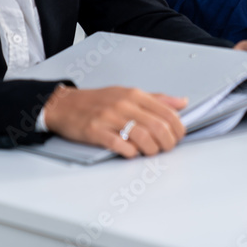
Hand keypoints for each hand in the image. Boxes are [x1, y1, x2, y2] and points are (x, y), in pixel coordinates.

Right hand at [42, 85, 187, 157]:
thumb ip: (156, 99)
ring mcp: (109, 117)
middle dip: (168, 142)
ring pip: (142, 136)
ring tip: (150, 152)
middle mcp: (124, 104)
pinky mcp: (95, 131)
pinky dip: (130, 152)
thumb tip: (182, 103)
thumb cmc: (98, 101)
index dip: (178, 128)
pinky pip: (119, 144)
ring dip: (151, 149)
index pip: (167, 112)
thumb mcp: (128, 93)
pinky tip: (132, 153)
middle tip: (166, 148)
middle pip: (157, 126)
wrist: (64, 105)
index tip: (178, 136)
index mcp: (135, 95)